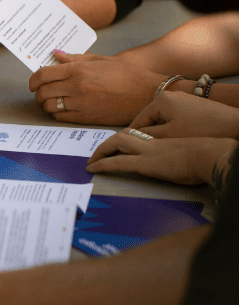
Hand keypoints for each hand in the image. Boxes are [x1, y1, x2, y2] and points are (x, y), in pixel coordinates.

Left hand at [29, 51, 167, 124]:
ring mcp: (80, 104)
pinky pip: (61, 117)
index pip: (43, 74)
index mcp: (79, 70)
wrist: (147, 94)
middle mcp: (77, 87)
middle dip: (38, 92)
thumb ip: (75, 58)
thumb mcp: (101, 60)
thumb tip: (55, 54)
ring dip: (46, 103)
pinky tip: (62, 108)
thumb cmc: (127, 75)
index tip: (33, 82)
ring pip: (49, 106)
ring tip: (51, 100)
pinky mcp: (86, 118)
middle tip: (40, 91)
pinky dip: (56, 113)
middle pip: (43, 91)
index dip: (33, 79)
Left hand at [86, 129, 238, 185]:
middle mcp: (153, 142)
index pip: (140, 136)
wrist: (212, 156)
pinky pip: (117, 162)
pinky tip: (93, 169)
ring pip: (117, 143)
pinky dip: (103, 164)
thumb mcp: (191, 157)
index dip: (127, 140)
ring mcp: (148, 151)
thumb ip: (181, 159)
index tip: (119, 146)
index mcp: (165, 140)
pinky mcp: (145, 163)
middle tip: (98, 153)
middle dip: (109, 143)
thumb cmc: (208, 158)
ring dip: (101, 151)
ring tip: (91, 161)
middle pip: (125, 135)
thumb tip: (179, 168)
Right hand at [129, 91, 238, 138]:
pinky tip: (174, 139)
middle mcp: (169, 95)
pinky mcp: (192, 105)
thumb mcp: (169, 135)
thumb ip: (147, 135)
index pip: (138, 120)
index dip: (130, 136)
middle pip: (149, 118)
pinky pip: (173, 117)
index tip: (123, 148)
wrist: (233, 124)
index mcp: (160, 100)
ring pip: (161, 119)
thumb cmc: (201, 128)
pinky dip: (170, 128)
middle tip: (140, 150)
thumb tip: (131, 137)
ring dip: (158, 132)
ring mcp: (182, 99)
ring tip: (158, 146)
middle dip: (145, 134)